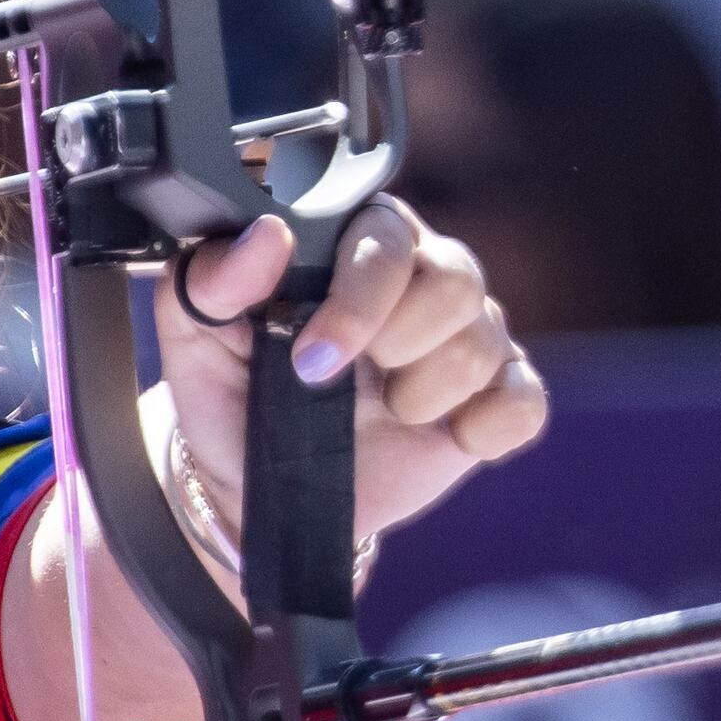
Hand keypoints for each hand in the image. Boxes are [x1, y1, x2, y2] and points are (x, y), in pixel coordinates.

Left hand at [150, 201, 545, 577]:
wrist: (257, 483)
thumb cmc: (232, 391)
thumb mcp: (195, 338)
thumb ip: (209, 279)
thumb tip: (265, 239)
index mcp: (356, 241)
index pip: (387, 238)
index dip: (358, 300)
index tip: (310, 359)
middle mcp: (424, 274)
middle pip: (457, 282)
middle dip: (394, 345)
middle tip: (338, 382)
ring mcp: (468, 335)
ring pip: (485, 342)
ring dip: (423, 394)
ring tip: (381, 408)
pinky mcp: (495, 397)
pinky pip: (525, 402)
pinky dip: (486, 426)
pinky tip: (444, 435)